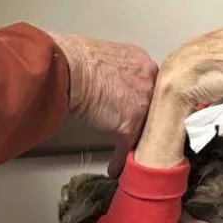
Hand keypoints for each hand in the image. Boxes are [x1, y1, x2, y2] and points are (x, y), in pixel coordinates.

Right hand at [48, 32, 158, 176]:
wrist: (68, 67)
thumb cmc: (74, 57)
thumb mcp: (102, 55)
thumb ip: (113, 68)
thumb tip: (104, 79)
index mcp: (140, 61)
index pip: (149, 83)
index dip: (140, 97)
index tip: (133, 105)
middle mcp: (148, 80)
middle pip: (154, 105)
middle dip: (145, 118)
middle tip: (134, 129)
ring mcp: (142, 103)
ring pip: (146, 126)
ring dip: (136, 140)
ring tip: (131, 151)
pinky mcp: (131, 124)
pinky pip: (128, 146)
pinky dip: (120, 158)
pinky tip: (115, 167)